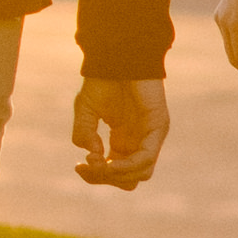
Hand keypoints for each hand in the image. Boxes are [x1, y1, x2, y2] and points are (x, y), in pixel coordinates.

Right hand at [69, 75, 169, 189]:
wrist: (117, 58)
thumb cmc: (102, 82)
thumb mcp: (85, 112)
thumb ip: (84, 134)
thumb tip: (94, 156)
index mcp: (123, 141)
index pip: (116, 174)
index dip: (97, 176)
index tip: (78, 165)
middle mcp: (139, 143)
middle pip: (129, 179)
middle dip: (106, 179)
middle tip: (89, 166)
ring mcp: (151, 136)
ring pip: (142, 173)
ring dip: (118, 175)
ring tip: (100, 165)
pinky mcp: (158, 127)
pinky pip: (147, 157)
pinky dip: (128, 164)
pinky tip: (110, 160)